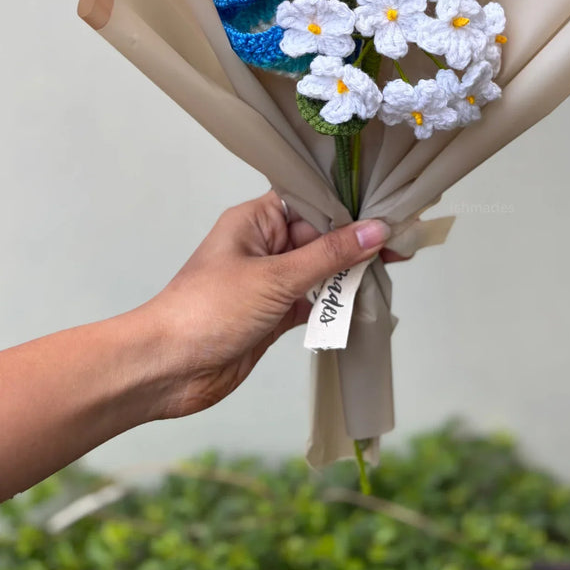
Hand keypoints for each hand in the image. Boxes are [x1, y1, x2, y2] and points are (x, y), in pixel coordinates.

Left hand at [137, 191, 391, 419]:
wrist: (166, 369)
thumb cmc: (208, 310)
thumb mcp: (276, 278)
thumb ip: (330, 255)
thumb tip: (376, 229)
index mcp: (256, 220)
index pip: (309, 200)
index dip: (347, 203)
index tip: (387, 206)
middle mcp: (264, 246)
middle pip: (320, 236)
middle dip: (357, 241)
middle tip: (402, 242)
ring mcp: (269, 282)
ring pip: (320, 271)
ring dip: (349, 274)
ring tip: (393, 268)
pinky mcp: (273, 315)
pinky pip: (313, 302)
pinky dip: (334, 304)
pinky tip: (363, 302)